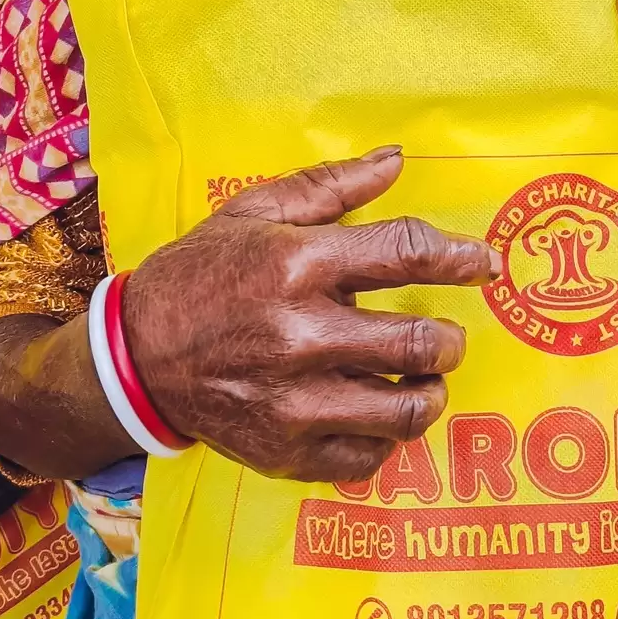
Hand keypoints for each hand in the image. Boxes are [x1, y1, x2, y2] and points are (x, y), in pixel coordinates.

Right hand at [125, 148, 499, 483]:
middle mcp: (301, 335)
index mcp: (297, 264)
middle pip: (421, 342)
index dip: (460, 257)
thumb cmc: (201, 275)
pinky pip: (369, 457)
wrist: (134, 356)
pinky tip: (375, 414)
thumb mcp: (254, 212)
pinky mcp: (286, 452)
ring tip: (422, 380)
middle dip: (450, 338)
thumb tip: (396, 160)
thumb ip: (332, 186)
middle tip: (446, 337)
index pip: (407, 252)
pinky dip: (385, 437)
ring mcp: (294, 402)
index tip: (483, 264)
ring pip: (407, 410)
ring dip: (430, 392)